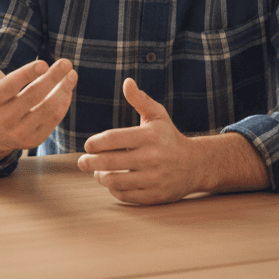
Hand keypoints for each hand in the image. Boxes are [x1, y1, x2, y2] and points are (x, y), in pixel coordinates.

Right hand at [0, 31, 77, 166]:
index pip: (10, 86)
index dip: (27, 74)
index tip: (44, 63)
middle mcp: (3, 119)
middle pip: (32, 96)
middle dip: (52, 78)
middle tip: (66, 62)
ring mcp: (19, 132)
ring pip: (47, 110)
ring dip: (63, 90)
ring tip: (72, 74)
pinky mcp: (33, 140)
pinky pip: (53, 120)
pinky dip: (63, 103)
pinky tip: (67, 88)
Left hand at [77, 78, 198, 203]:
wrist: (196, 164)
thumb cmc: (169, 136)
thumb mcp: (157, 115)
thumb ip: (140, 99)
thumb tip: (127, 82)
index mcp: (149, 136)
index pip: (113, 139)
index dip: (95, 143)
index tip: (87, 145)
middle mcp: (153, 158)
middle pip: (110, 162)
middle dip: (90, 162)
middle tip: (81, 162)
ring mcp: (155, 179)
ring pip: (116, 182)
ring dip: (101, 177)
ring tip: (97, 172)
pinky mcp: (157, 196)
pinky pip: (127, 196)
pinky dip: (114, 191)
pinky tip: (111, 183)